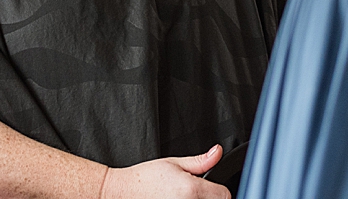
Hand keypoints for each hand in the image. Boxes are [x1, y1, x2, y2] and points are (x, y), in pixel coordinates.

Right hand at [100, 145, 228, 198]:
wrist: (123, 193)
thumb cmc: (145, 179)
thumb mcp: (174, 163)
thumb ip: (200, 161)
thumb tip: (217, 152)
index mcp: (192, 190)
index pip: (224, 195)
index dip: (219, 190)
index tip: (212, 188)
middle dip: (209, 198)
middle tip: (192, 192)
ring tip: (181, 197)